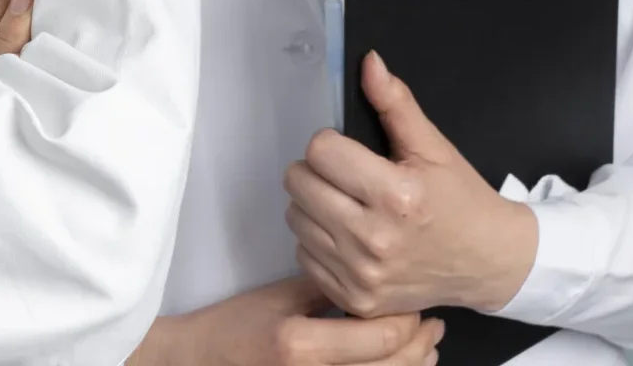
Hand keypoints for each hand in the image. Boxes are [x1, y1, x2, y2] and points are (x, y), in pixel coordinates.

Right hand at [132, 277, 439, 364]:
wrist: (202, 362)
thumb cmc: (232, 328)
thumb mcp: (276, 298)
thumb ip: (325, 287)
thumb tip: (371, 275)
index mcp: (300, 345)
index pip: (380, 336)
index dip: (406, 317)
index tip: (411, 297)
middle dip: (421, 342)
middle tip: (430, 319)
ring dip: (417, 364)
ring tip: (427, 343)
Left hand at [285, 52, 537, 316]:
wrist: (490, 263)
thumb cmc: (462, 203)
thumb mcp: (434, 148)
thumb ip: (395, 103)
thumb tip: (368, 63)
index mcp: (397, 196)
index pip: (320, 150)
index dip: (332, 144)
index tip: (351, 152)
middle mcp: (375, 240)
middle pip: (299, 183)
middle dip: (318, 172)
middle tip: (347, 177)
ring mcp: (363, 275)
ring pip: (295, 218)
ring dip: (314, 206)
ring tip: (349, 205)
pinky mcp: (355, 299)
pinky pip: (304, 256)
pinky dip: (319, 243)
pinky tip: (350, 237)